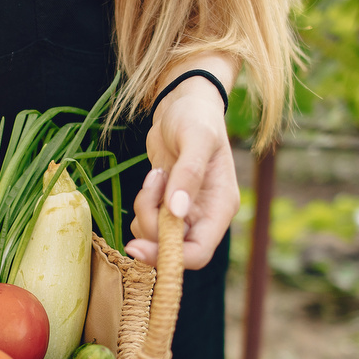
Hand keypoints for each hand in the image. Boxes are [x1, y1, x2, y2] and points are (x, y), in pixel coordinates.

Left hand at [125, 77, 238, 269]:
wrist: (183, 102)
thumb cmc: (196, 116)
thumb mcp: (195, 139)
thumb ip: (188, 175)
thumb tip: (176, 212)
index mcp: (220, 208)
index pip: (198, 254)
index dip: (168, 256)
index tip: (138, 246)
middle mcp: (204, 217)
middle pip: (171, 249)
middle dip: (151, 226)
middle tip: (149, 189)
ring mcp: (185, 213)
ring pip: (154, 236)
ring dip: (144, 210)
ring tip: (155, 176)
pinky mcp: (167, 206)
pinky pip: (146, 222)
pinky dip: (141, 206)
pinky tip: (153, 179)